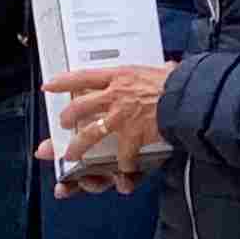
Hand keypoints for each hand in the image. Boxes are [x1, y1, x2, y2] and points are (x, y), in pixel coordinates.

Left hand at [43, 63, 171, 185]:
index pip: (84, 76)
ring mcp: (121, 117)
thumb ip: (157, 72)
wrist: (190, 99)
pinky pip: (122, 156)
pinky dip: (123, 166)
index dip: (64, 81)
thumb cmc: (180, 83)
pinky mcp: (132, 136)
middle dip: (67, 116)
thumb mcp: (162, 70)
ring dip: (78, 146)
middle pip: (80, 107)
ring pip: (90, 134)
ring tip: (71, 155)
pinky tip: (123, 172)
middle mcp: (115, 96)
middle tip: (61, 123)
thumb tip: (168, 66)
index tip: (49, 85)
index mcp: (120, 76)